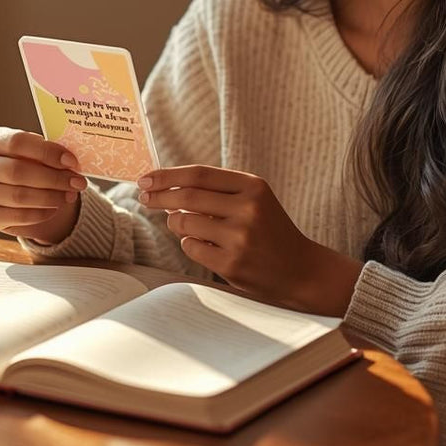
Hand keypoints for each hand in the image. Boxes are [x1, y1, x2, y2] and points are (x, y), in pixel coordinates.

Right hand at [0, 127, 85, 245]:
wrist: (15, 189)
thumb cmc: (29, 163)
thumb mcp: (36, 151)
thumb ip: (48, 153)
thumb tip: (70, 163)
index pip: (17, 142)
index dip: (47, 152)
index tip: (71, 161)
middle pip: (18, 171)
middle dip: (53, 178)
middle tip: (77, 182)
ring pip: (19, 196)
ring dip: (51, 197)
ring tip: (70, 194)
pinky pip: (18, 217)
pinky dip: (42, 213)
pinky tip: (56, 207)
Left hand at [137, 165, 361, 315]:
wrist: (300, 270)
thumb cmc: (269, 231)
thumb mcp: (252, 200)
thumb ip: (215, 191)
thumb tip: (163, 189)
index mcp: (254, 187)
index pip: (199, 174)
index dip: (167, 176)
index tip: (145, 179)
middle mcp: (248, 209)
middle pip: (187, 197)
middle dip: (159, 196)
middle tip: (144, 197)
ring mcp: (240, 238)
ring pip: (184, 223)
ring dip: (176, 223)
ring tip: (187, 226)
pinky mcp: (231, 263)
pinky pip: (191, 248)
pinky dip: (191, 245)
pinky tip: (208, 247)